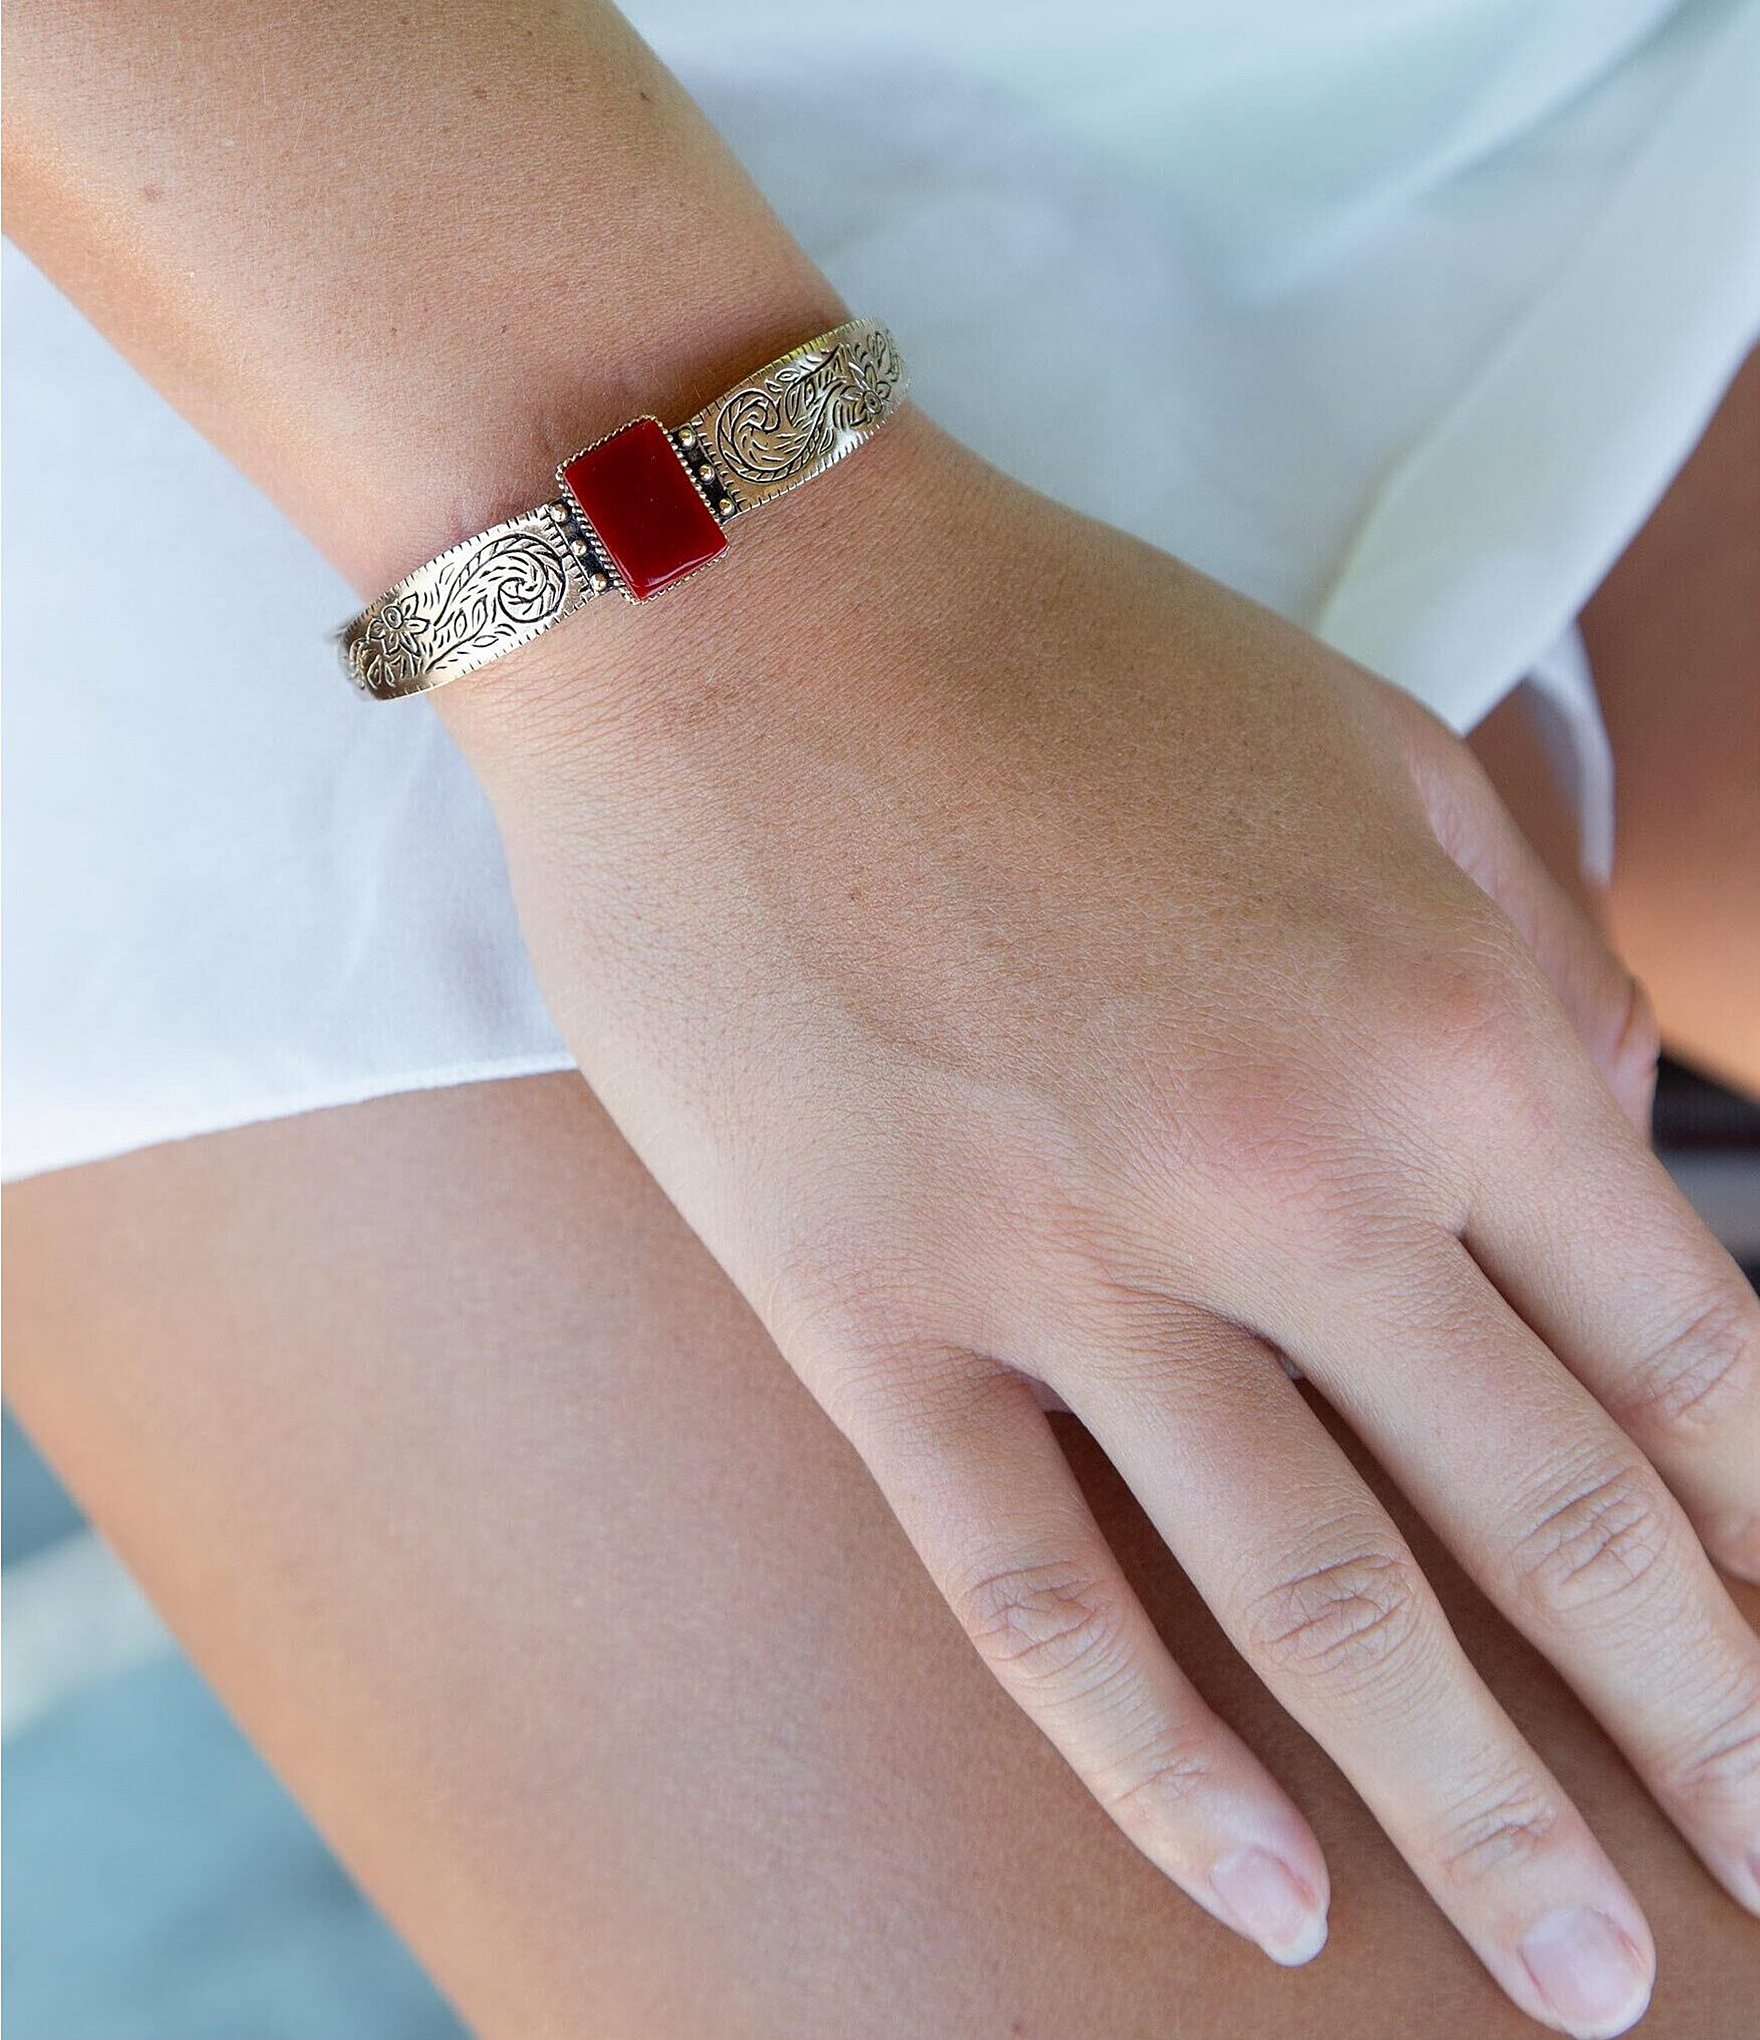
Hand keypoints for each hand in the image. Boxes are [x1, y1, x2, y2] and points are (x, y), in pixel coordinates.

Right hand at [443, 410, 1759, 2034]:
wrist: (743, 606)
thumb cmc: (1064, 659)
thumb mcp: (1376, 753)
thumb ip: (1523, 963)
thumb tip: (1604, 1142)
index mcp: (1446, 1025)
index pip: (1689, 1358)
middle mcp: (1295, 1170)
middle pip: (1551, 1520)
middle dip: (1702, 1725)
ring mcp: (1070, 1257)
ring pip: (1321, 1597)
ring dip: (1478, 1807)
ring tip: (1583, 1972)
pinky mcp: (872, 1306)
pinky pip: (1038, 1588)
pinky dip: (1162, 1763)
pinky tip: (1269, 1890)